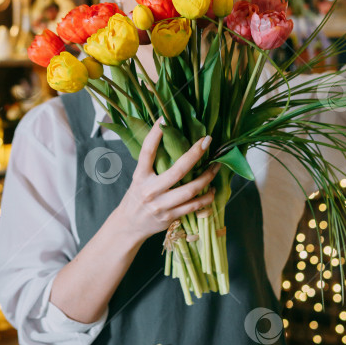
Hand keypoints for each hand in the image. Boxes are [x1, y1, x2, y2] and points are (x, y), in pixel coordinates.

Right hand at [116, 118, 220, 241]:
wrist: (129, 225)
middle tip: (207, 141)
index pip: (147, 152)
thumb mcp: (139, 178)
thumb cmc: (137, 196)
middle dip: (195, 154)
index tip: (164, 118)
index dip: (154, 135)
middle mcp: (150, 190)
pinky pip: (193, 206)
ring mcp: (161, 205)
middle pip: (177, 171)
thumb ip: (152, 165)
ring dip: (207, 177)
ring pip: (190, 190)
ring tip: (216, 167)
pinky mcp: (170, 217)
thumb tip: (170, 140)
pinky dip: (206, 198)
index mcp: (140, 176)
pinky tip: (213, 190)